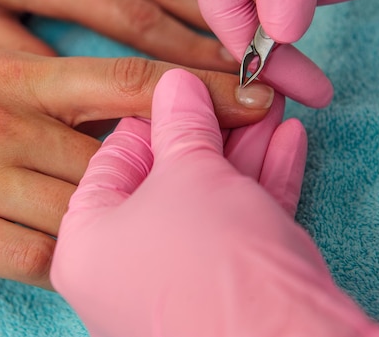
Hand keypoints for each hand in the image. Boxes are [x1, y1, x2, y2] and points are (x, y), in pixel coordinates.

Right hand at [0, 50, 280, 288]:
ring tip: (174, 241)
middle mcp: (5, 121)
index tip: (259, 98)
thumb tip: (122, 112)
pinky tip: (96, 266)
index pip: (129, 81)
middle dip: (182, 172)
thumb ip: (50, 89)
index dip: (202, 90)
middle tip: (236, 183)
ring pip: (85, 211)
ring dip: (132, 227)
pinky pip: (38, 258)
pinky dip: (74, 265)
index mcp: (17, 75)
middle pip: (121, 154)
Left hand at [52, 68, 378, 335]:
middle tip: (238, 91)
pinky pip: (240, 228)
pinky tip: (291, 140)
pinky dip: (266, 184)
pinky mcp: (227, 295)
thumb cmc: (210, 262)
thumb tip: (177, 85)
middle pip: (167, 180)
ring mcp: (176, 286)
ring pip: (210, 201)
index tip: (187, 84)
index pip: (112, 160)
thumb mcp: (190, 175)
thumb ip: (181, 124)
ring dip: (245, 150)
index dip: (152, 115)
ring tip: (273, 104)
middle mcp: (125, 271)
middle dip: (210, 130)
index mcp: (88, 244)